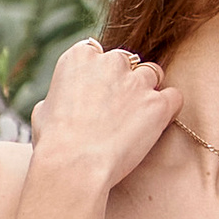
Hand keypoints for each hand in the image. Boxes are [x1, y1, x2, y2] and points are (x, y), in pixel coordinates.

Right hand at [28, 37, 182, 191]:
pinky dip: (169, 108)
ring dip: (147, 92)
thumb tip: (64, 101)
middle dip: (124, 81)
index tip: (99, 94)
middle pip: (127, 61)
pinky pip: (174, 96)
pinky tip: (158, 123)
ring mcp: (136, 81)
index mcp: (79, 57)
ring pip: (153, 74)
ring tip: (138, 119)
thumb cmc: (54, 144)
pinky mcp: (158, 104)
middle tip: (119, 110)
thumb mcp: (43, 110)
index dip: (101, 74)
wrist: (74, 165)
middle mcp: (110, 62)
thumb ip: (61, 95)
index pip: (99, 53)